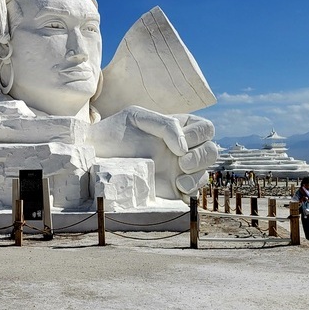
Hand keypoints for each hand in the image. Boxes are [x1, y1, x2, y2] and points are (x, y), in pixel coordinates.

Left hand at [89, 105, 217, 201]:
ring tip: (179, 180)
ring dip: (198, 176)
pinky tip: (178, 189)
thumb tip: (183, 147)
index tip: (179, 144)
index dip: (199, 135)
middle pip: (212, 151)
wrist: (96, 156)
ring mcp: (178, 170)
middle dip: (202, 157)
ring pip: (206, 173)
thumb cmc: (114, 132)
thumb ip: (164, 123)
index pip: (205, 128)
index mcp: (178, 128)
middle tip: (181, 162)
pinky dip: (192, 192)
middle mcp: (182, 149)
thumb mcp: (136, 116)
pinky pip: (194, 193)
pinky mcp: (172, 189)